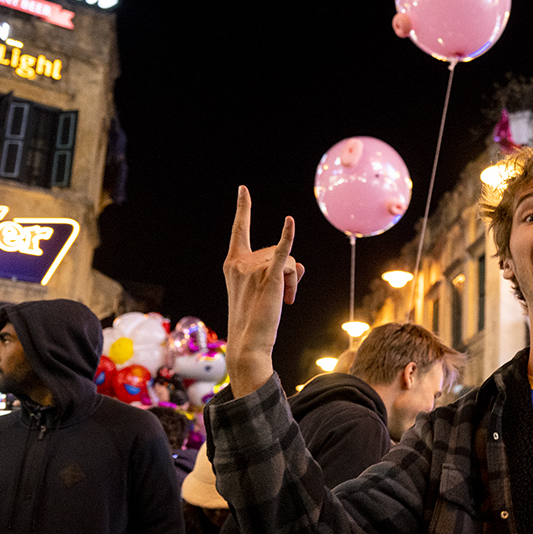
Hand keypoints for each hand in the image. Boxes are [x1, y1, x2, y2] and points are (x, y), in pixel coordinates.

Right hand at [223, 186, 303, 397]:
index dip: (243, 208)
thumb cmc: (256, 319)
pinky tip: (289, 222)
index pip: (238, 230)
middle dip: (286, 273)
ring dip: (293, 283)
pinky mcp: (268, 278)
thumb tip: (300, 264)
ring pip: (289, 261)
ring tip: (285, 303)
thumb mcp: (265, 290)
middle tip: (283, 300)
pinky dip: (287, 237)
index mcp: (232, 264)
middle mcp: (239, 263)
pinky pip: (281, 253)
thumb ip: (280, 270)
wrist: (249, 344)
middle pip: (277, 251)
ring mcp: (252, 270)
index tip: (243, 189)